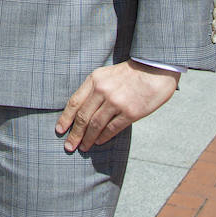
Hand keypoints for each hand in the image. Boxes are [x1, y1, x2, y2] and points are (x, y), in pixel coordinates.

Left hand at [55, 60, 178, 152]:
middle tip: (69, 146)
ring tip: (84, 147)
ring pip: (96, 125)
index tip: (60, 130)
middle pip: (83, 117)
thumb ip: (94, 89)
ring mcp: (116, 102)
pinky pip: (112, 129)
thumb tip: (81, 111)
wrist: (155, 70)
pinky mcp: (130, 113)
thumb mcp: (106, 74)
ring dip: (88, 139)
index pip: (75, 102)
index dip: (66, 118)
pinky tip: (99, 142)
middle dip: (75, 134)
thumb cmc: (130, 73)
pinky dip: (104, 137)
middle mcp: (103, 91)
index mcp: (95, 79)